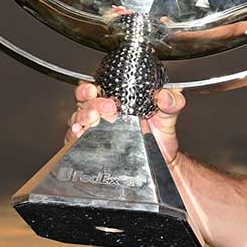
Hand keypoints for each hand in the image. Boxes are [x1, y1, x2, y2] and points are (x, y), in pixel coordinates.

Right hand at [67, 82, 186, 163]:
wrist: (161, 158)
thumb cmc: (159, 134)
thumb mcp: (168, 113)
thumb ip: (172, 101)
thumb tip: (165, 95)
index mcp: (115, 99)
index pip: (94, 88)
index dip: (89, 87)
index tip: (95, 88)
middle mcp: (102, 112)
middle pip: (82, 102)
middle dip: (89, 102)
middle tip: (106, 107)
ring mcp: (95, 130)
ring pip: (78, 119)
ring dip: (82, 117)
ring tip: (93, 119)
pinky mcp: (91, 147)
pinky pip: (76, 141)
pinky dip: (74, 136)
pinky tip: (79, 134)